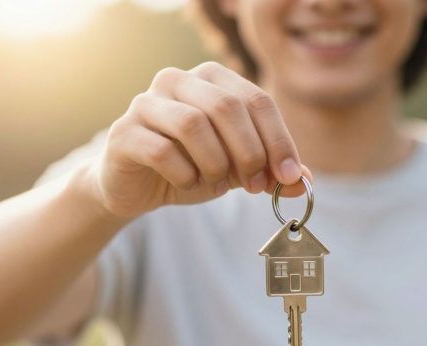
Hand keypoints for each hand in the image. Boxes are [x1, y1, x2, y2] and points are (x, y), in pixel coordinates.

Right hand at [92, 61, 311, 218]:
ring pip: (193, 125)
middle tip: (257, 185)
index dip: (278, 140)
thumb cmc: (192, 167)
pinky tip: (188, 183)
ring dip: (216, 164)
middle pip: (227, 107)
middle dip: (250, 152)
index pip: (257, 100)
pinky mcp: (123, 132)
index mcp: (212, 78)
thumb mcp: (238, 170)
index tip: (288, 176)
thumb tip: (303, 182)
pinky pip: (162, 151)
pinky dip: (184, 174)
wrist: (136, 187)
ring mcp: (146, 102)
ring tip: (218, 184)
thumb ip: (269, 171)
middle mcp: (177, 80)